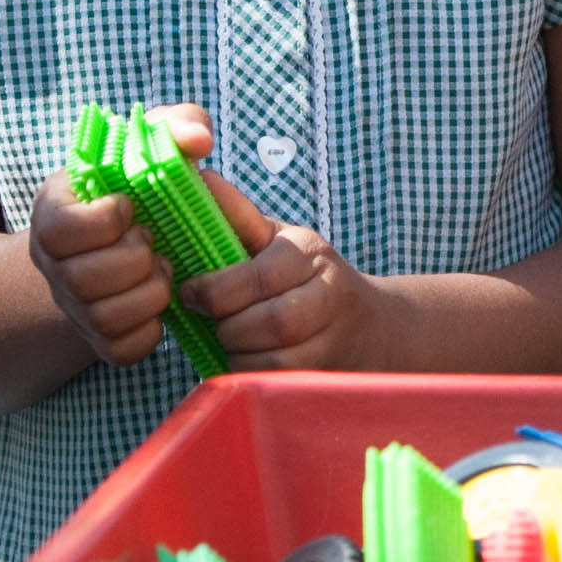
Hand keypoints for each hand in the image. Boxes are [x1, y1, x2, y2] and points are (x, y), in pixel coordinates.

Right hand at [25, 102, 213, 372]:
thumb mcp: (149, 145)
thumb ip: (174, 125)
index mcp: (52, 214)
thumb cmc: (140, 188)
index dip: (106, 220)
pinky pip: (124, 349)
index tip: (130, 207)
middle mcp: (51, 267)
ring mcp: (73, 308)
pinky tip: (160, 304)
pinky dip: (151, 329)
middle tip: (151, 241)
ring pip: (107, 316)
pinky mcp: (99, 341)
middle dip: (134, 259)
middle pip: (85, 279)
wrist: (119, 244)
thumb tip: (199, 141)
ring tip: (161, 270)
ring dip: (150, 293)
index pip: (60, 229)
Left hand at [196, 179, 388, 369]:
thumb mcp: (277, 241)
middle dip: (227, 327)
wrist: (371, 327)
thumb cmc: (305, 277)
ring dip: (237, 354)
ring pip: (273, 358)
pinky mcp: (329, 372)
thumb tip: (198, 179)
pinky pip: (279, 381)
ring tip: (229, 341)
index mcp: (310, 253)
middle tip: (211, 322)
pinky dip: (251, 374)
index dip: (216, 290)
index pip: (259, 276)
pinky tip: (245, 361)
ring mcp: (335, 338)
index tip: (190, 294)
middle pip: (269, 322)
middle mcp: (330, 294)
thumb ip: (237, 216)